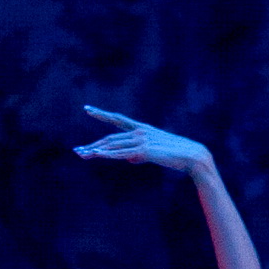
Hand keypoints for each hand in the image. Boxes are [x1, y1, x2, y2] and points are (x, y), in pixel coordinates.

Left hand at [74, 107, 214, 179]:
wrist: (191, 156)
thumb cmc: (174, 155)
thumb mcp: (154, 153)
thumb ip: (139, 154)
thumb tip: (130, 159)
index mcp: (142, 129)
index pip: (118, 120)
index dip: (102, 114)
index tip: (87, 109)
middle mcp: (139, 131)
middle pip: (110, 138)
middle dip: (92, 145)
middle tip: (76, 151)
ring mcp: (141, 140)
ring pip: (112, 146)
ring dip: (94, 151)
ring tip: (80, 155)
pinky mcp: (144, 151)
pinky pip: (121, 154)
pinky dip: (107, 155)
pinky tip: (96, 155)